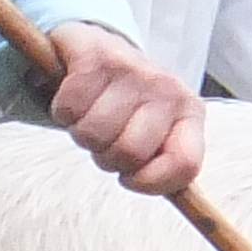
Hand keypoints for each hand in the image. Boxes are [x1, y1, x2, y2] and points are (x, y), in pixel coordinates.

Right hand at [43, 20, 204, 194]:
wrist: (99, 47)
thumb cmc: (128, 104)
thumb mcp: (157, 132)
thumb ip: (167, 165)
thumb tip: (183, 203)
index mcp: (188, 111)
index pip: (184, 164)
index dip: (151, 183)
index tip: (131, 177)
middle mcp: (166, 86)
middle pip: (128, 153)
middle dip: (106, 157)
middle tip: (105, 138)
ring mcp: (132, 68)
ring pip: (93, 134)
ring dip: (82, 134)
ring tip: (89, 116)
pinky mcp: (94, 55)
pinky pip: (70, 109)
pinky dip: (62, 112)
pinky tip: (74, 99)